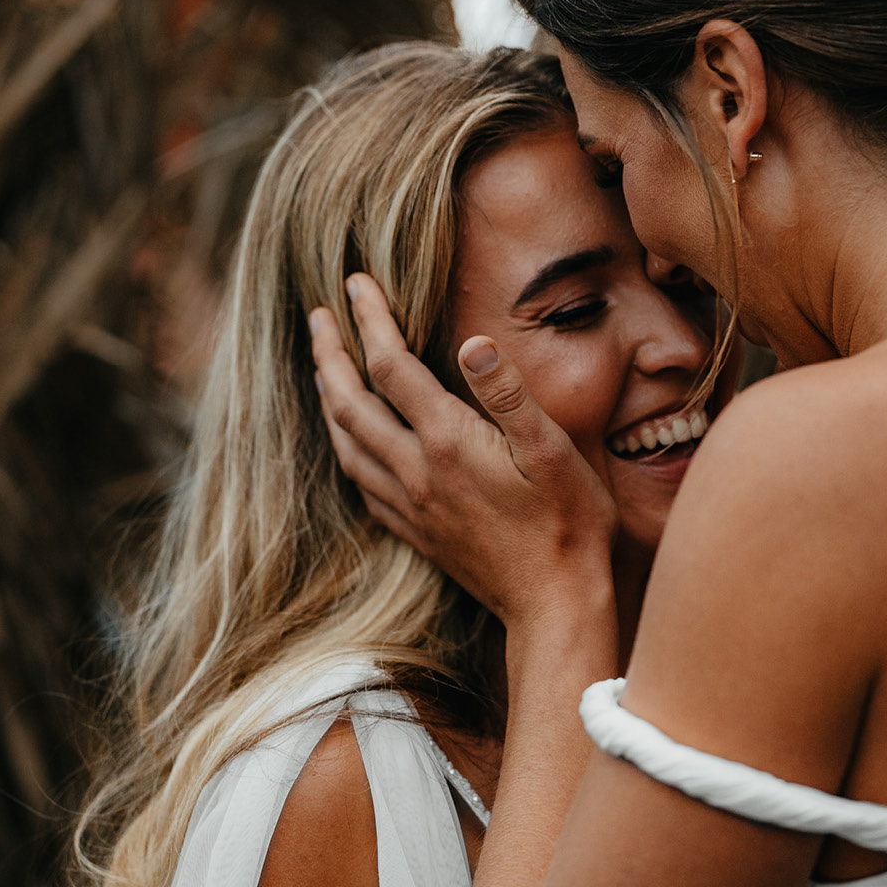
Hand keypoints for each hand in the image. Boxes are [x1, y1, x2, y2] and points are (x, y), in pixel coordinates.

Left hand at [310, 276, 616, 623]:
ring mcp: (411, 505)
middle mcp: (417, 471)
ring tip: (323, 368)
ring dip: (328, 399)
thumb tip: (473, 342)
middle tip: (317, 316)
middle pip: (351, 403)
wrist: (554, 604)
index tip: (356, 281)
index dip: (370, 319)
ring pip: (346, 444)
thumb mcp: (552, 450)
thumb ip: (509, 394)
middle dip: (330, 354)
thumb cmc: (568, 522)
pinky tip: (350, 441)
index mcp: (448, 441)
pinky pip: (360, 482)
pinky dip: (345, 448)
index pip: (392, 366)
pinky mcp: (416, 532)